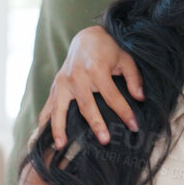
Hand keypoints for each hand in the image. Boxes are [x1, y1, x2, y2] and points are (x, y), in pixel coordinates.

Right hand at [41, 25, 141, 146]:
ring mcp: (63, 81)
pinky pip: (48, 106)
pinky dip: (45, 121)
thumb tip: (140, 98)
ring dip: (59, 128)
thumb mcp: (126, 59)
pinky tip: (43, 137)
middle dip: (96, 124)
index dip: (124, 111)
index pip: (112, 95)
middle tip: (105, 141)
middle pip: (86, 105)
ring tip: (61, 146)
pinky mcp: (55, 86)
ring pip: (59, 108)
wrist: (86, 38)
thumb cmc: (108, 50)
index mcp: (96, 68)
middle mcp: (77, 76)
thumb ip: (134, 78)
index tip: (134, 125)